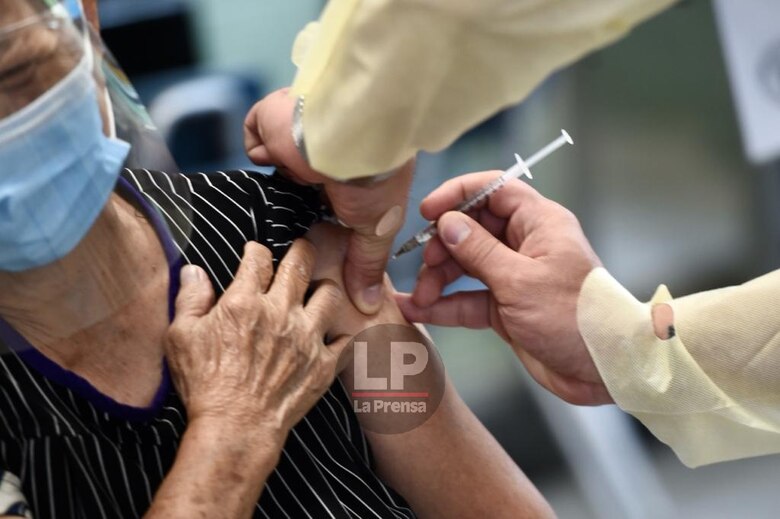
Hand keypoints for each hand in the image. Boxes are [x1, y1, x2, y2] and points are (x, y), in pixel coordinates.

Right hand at [165, 240, 349, 437]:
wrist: (236, 428)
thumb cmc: (205, 386)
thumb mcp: (181, 338)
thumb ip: (190, 300)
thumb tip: (194, 272)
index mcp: (245, 302)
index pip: (258, 258)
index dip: (257, 251)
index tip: (256, 254)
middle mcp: (281, 313)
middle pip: (300, 263)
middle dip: (301, 250)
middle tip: (301, 250)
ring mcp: (307, 338)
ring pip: (330, 294)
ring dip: (324, 288)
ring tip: (318, 291)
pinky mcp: (323, 364)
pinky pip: (345, 339)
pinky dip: (341, 334)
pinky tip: (333, 334)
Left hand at [244, 88, 413, 314]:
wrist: (351, 134)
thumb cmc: (375, 178)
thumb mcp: (376, 229)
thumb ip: (366, 264)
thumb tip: (370, 305)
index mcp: (351, 175)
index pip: (329, 198)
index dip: (320, 214)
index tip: (313, 238)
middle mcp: (323, 156)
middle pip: (298, 183)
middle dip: (290, 203)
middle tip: (282, 231)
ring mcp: (298, 140)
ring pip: (275, 163)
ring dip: (276, 179)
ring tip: (271, 205)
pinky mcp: (273, 125)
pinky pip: (255, 140)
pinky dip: (261, 150)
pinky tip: (274, 156)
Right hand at [396, 171, 611, 404]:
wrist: (603, 370)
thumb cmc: (577, 318)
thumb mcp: (520, 281)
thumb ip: (479, 251)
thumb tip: (448, 223)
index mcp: (540, 223)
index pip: (494, 190)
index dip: (459, 195)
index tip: (428, 211)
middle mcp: (526, 245)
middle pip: (472, 229)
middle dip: (443, 245)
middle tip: (426, 264)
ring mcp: (514, 277)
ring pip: (465, 266)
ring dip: (438, 279)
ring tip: (419, 298)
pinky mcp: (505, 309)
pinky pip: (467, 299)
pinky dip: (443, 305)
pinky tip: (418, 311)